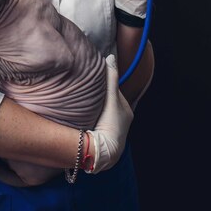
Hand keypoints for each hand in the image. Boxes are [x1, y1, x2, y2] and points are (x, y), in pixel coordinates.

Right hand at [86, 55, 133, 172]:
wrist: (102, 153)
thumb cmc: (109, 124)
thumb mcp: (111, 97)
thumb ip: (110, 77)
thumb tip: (111, 57)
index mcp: (127, 110)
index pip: (114, 91)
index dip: (103, 85)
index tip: (93, 81)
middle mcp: (123, 121)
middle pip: (108, 102)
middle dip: (99, 97)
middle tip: (86, 92)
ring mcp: (113, 131)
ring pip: (102, 112)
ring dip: (94, 108)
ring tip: (83, 103)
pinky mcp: (103, 139)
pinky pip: (97, 122)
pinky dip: (92, 118)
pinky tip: (83, 117)